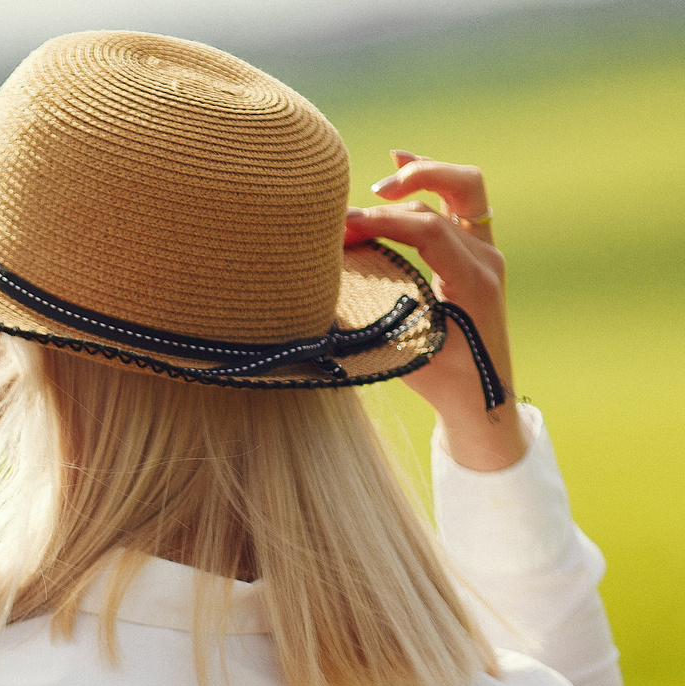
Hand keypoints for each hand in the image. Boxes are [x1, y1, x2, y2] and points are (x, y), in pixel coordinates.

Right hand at [343, 152, 525, 470]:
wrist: (483, 396)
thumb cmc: (439, 380)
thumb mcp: (403, 350)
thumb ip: (372, 313)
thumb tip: (323, 286)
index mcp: (473, 281)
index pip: (428, 228)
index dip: (381, 220)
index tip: (342, 228)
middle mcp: (487, 257)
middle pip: (449, 194)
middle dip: (400, 191)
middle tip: (358, 208)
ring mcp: (487, 250)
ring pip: (461, 188)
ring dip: (420, 176)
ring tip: (378, 183)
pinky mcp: (478, 250)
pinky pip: (463, 200)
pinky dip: (431, 180)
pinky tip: (400, 164)